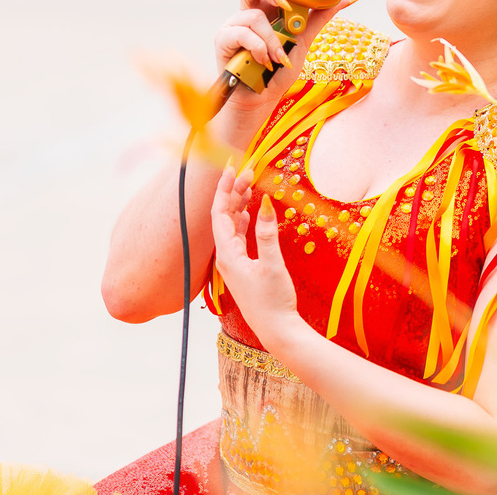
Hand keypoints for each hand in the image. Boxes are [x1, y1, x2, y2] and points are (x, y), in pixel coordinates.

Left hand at [211, 165, 309, 347]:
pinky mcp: (242, 267)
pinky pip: (238, 236)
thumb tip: (266, 203)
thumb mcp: (272, 265)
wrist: (276, 330)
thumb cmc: (273, 301)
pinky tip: (249, 211)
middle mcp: (226, 256)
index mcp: (227, 254)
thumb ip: (267, 233)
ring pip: (231, 225)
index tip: (232, 167)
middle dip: (234, 192)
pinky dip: (243, 219)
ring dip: (239, 204)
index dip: (225, 189)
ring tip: (248, 184)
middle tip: (248, 171)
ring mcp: (233, 262)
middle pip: (224, 216)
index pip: (220, 213)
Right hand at [213, 0, 354, 130]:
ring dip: (272, 38)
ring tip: (279, 56)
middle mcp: (249, 8)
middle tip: (282, 0)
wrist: (259, 100)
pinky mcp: (224, 39)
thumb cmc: (279, 69)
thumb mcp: (305, 40)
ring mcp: (234, 23)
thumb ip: (321, 17)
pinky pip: (244, 33)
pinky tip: (266, 61)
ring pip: (253, 14)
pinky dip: (261, 49)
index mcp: (268, 4)